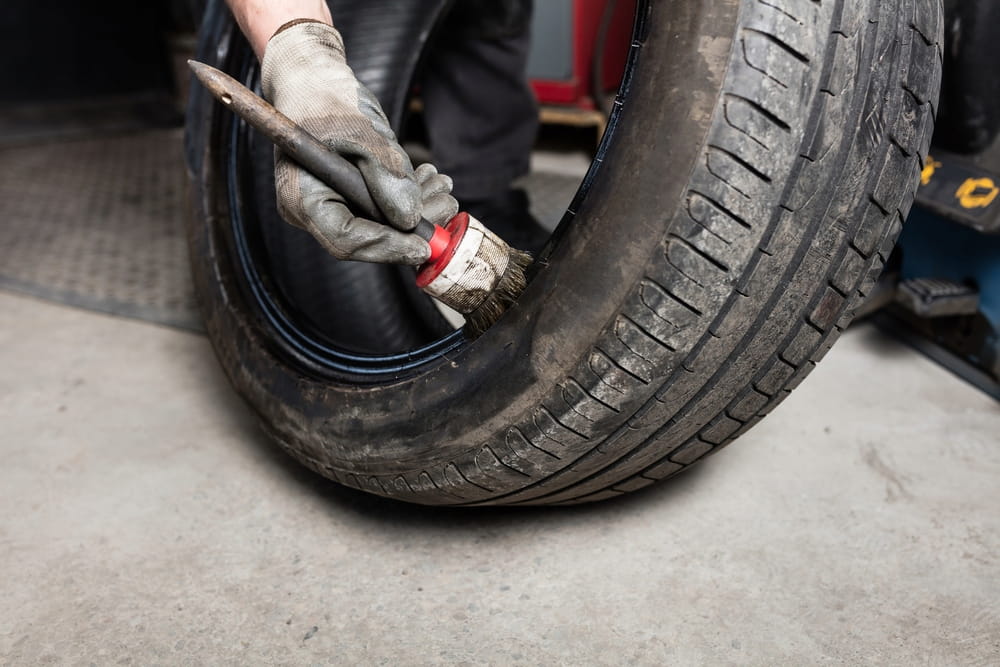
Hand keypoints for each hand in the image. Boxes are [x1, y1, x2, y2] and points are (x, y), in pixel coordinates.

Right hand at [261, 21, 457, 264]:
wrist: (313, 78)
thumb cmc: (326, 98)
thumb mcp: (362, 133)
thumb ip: (387, 177)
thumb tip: (411, 220)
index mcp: (303, 200)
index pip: (346, 240)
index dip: (388, 246)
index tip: (424, 245)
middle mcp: (314, 210)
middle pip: (367, 238)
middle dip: (411, 226)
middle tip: (447, 206)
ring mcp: (330, 204)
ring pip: (379, 223)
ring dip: (417, 209)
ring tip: (443, 185)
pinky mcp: (348, 196)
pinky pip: (381, 207)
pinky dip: (407, 196)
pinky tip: (429, 178)